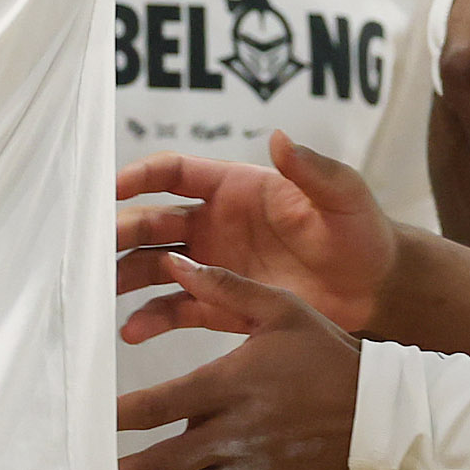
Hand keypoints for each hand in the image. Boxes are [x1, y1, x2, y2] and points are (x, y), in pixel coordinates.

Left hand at [114, 256, 361, 469]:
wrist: (378, 412)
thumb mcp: (281, 307)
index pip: (157, 406)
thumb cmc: (324, 353)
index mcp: (232, 384)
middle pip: (155, 468)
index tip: (81, 419)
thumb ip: (223, 285)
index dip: (112, 419)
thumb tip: (173, 260)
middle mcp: (234, 435)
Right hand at [118, 133, 396, 333]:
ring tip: (99, 294)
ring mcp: (214, 265)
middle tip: (92, 249)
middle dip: (120, 232)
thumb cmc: (361, 231)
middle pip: (152, 221)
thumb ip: (311, 170)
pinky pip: (175, 309)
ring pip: (153, 266)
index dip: (141, 175)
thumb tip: (279, 137)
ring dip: (124, 276)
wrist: (376, 287)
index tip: (112, 188)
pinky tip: (132, 331)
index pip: (175, 173)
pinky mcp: (221, 304)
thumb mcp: (341, 196)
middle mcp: (215, 223)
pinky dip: (150, 319)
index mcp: (237, 188)